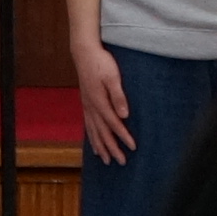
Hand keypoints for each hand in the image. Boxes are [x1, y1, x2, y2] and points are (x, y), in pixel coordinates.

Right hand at [74, 39, 134, 164]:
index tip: (133, 147)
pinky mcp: (86, 104)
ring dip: (101, 147)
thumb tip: (124, 115)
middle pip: (103, 133)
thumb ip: (118, 96)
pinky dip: (92, 138)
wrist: (84, 53)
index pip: (114, 124)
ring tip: (107, 160)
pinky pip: (88, 126)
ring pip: (94, 132)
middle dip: (112, 148)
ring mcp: (87, 106)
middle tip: (121, 162)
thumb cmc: (101, 63)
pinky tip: (95, 145)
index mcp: (99, 102)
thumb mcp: (113, 77)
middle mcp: (91, 108)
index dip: (123, 137)